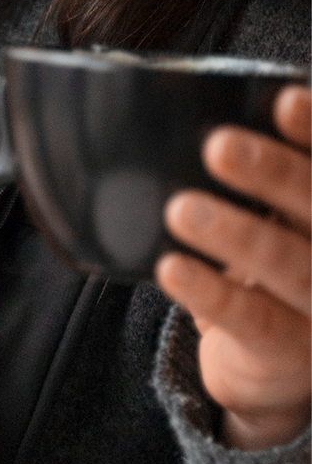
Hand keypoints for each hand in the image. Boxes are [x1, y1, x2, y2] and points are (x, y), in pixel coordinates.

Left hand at [156, 84, 311, 450]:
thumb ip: (257, 173)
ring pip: (290, 266)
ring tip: (181, 209)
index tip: (284, 100)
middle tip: (218, 145)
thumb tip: (182, 107)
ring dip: (236, 234)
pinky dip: (210, 293)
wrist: (277, 362)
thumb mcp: (272, 212)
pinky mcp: (292, 351)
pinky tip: (171, 269)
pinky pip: (253, 320)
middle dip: (273, 172)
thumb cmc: (266, 259)